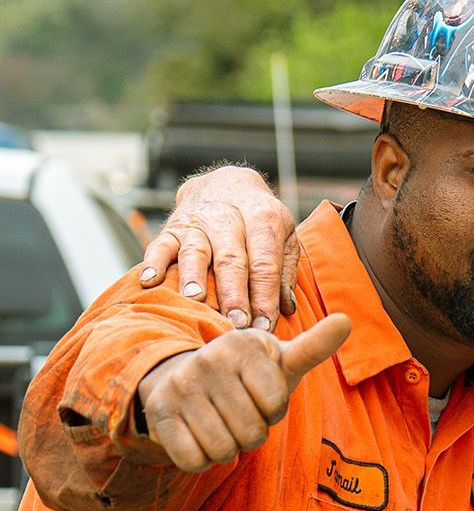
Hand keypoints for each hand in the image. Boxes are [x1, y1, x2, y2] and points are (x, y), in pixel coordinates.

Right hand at [136, 314, 349, 471]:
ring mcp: (180, 387)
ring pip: (223, 450)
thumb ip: (314, 346)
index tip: (261, 394)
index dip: (273, 410)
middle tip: (239, 412)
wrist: (183, 374)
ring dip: (228, 448)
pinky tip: (198, 434)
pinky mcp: (159, 413)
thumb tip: (346, 320)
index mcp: (243, 345)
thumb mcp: (280, 360)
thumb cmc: (246, 374)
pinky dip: (202, 459)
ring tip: (221, 422)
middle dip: (252, 432)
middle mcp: (208, 361)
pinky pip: (193, 461)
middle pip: (252, 433)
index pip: (276, 404)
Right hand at [141, 167, 298, 331]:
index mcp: (263, 220)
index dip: (265, 297)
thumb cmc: (259, 219)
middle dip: (233, 295)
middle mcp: (229, 219)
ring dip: (193, 278)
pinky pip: (160, 245)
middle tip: (236, 324)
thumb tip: (286, 307)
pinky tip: (149, 281)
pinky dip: (153, 263)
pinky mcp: (172, 228)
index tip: (264, 328)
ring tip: (195, 301)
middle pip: (231, 260)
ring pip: (195, 252)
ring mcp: (198, 223)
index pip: (265, 263)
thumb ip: (286, 270)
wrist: (225, 182)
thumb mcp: (283, 234)